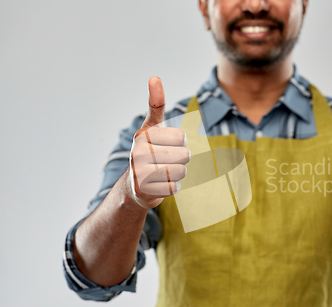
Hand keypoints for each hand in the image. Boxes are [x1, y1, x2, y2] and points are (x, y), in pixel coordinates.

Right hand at [127, 77, 189, 208]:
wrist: (135, 185)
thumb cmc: (149, 151)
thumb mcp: (152, 127)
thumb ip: (156, 105)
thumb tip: (154, 77)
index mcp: (143, 135)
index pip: (181, 138)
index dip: (181, 142)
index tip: (170, 143)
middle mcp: (138, 152)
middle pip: (184, 155)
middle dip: (181, 159)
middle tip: (167, 161)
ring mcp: (140, 173)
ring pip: (181, 172)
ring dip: (178, 174)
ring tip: (164, 172)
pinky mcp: (145, 190)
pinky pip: (175, 187)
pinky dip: (172, 187)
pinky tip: (161, 184)